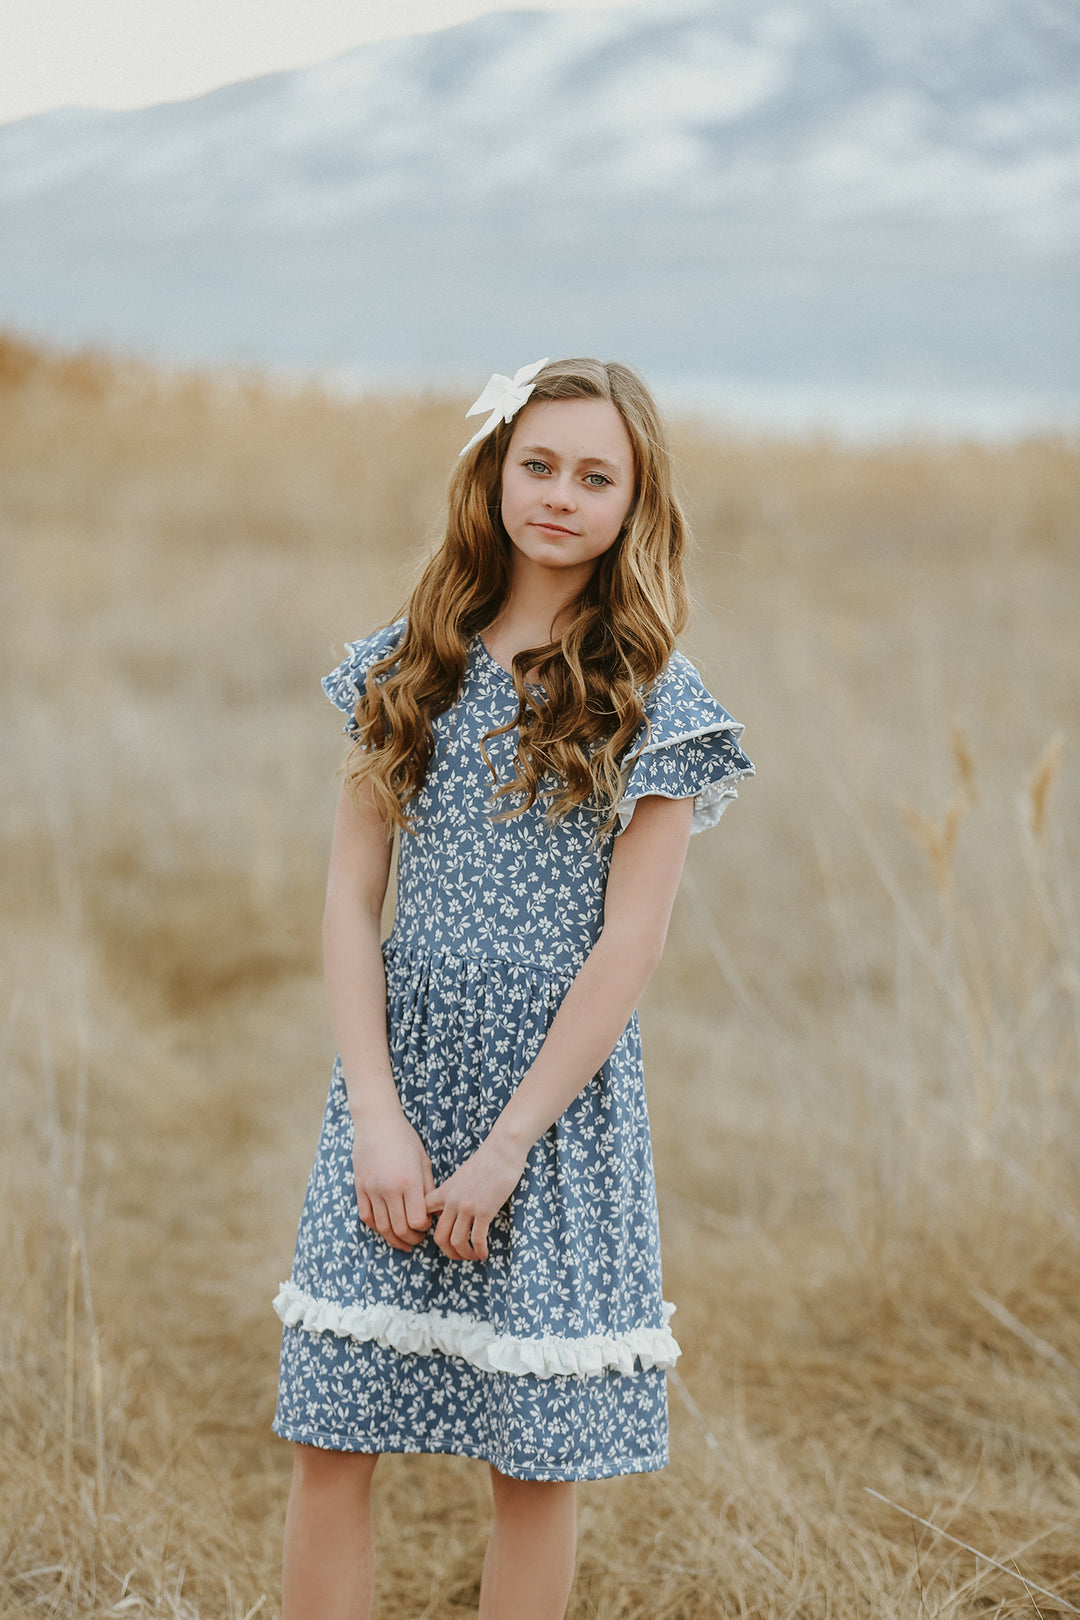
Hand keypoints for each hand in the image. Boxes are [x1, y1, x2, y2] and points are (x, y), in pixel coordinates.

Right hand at [352, 1107, 434, 1252]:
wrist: (377, 1122)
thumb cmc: (405, 1139)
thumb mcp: (424, 1161)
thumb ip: (428, 1189)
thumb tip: (433, 1214)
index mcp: (409, 1182)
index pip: (417, 1221)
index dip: (424, 1228)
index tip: (427, 1224)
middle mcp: (389, 1189)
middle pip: (400, 1229)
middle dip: (411, 1239)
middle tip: (417, 1238)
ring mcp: (372, 1190)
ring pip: (382, 1227)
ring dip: (394, 1239)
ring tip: (403, 1240)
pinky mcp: (360, 1188)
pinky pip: (366, 1217)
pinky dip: (377, 1227)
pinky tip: (386, 1228)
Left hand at [426, 1132, 527, 1261]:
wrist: (502, 1149)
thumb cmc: (487, 1160)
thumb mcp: (462, 1174)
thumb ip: (454, 1190)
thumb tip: (454, 1205)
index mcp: (445, 1191)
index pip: (424, 1213)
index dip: (426, 1230)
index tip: (440, 1235)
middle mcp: (452, 1200)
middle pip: (439, 1236)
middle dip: (448, 1251)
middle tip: (458, 1255)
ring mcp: (467, 1206)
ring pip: (457, 1241)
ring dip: (464, 1255)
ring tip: (473, 1257)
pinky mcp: (484, 1210)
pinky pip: (477, 1238)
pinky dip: (479, 1251)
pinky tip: (484, 1254)